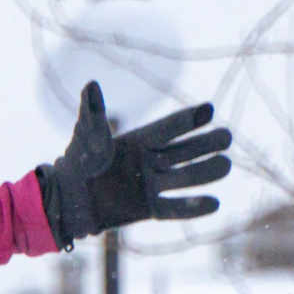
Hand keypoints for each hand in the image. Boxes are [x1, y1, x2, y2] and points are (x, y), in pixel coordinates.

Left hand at [36, 83, 230, 249]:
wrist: (67, 200)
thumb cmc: (77, 162)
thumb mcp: (86, 136)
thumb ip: (93, 113)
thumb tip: (90, 84)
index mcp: (139, 140)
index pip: (167, 128)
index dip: (187, 120)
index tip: (208, 109)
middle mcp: (150, 160)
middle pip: (184, 151)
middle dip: (205, 144)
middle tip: (226, 138)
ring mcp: (151, 184)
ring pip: (184, 178)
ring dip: (205, 173)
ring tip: (226, 166)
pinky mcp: (148, 208)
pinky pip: (173, 208)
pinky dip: (192, 207)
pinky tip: (215, 203)